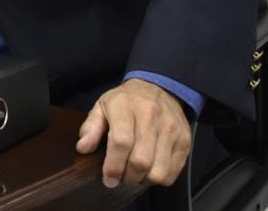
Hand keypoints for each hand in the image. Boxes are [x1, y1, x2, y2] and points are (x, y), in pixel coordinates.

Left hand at [76, 79, 191, 188]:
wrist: (157, 88)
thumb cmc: (126, 101)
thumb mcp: (102, 106)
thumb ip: (91, 127)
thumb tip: (83, 148)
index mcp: (126, 106)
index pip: (121, 142)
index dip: (113, 166)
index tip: (108, 178)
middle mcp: (151, 116)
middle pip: (140, 160)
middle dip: (127, 177)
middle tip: (121, 177)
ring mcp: (170, 129)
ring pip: (158, 171)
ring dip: (144, 180)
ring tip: (135, 173)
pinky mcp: (184, 140)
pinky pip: (172, 172)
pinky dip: (159, 178)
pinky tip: (150, 170)